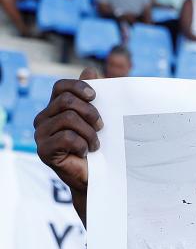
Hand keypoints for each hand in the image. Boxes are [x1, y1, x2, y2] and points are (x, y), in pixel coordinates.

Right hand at [34, 70, 102, 196]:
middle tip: (101, 127)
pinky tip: (84, 153)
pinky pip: (67, 137)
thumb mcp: (97, 120)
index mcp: (54, 108)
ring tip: (95, 145)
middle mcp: (43, 119)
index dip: (79, 87)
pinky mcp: (43, 150)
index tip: (95, 97)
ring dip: (89, 132)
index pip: (61, 86)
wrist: (95, 178)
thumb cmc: (97, 148)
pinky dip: (82, 145)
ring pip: (69, 119)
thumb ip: (92, 97)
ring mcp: (41, 135)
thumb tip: (89, 70)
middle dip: (90, 113)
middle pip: (66, 101)